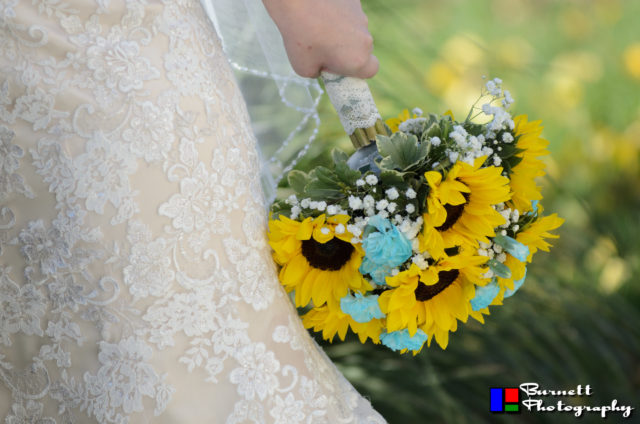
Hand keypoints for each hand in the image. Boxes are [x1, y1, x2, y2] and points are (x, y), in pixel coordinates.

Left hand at [263, 0, 377, 78]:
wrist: (296, 1)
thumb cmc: (300, 37)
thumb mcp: (303, 68)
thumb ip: (318, 73)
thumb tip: (321, 67)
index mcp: (357, 60)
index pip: (371, 70)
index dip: (358, 71)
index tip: (341, 67)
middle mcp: (365, 39)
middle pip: (363, 49)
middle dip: (348, 51)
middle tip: (325, 48)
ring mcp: (361, 18)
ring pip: (356, 30)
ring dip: (342, 33)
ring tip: (318, 28)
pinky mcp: (355, 2)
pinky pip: (349, 14)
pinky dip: (338, 16)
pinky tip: (320, 13)